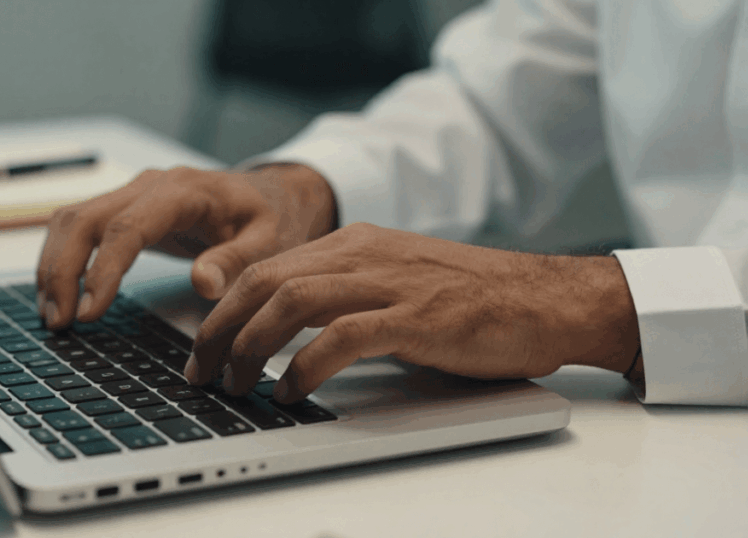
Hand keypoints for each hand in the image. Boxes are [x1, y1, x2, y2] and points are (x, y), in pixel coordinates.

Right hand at [36, 164, 335, 327]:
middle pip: (84, 220)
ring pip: (72, 221)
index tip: (89, 313)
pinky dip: (63, 259)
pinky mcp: (128, 208)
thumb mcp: (270, 242)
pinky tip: (62, 295)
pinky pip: (81, 227)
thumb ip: (236, 261)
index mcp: (183, 191)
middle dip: (63, 272)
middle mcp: (150, 185)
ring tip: (54, 316)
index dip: (103, 271)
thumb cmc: (273, 218)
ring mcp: (134, 193)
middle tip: (60, 323)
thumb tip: (202, 283)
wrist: (275, 194)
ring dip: (54, 267)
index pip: (127, 228)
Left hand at [186, 223, 640, 403]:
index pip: (265, 269)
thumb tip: (292, 338)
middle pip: (264, 283)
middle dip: (220, 330)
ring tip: (235, 385)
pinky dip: (304, 366)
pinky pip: (341, 337)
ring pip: (291, 303)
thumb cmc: (474, 300)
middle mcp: (363, 254)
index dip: (223, 309)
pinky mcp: (416, 317)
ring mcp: (389, 282)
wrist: (546, 299)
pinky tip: (290, 391)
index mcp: (354, 244)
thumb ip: (346, 299)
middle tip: (201, 372)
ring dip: (250, 348)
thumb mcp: (396, 285)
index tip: (203, 346)